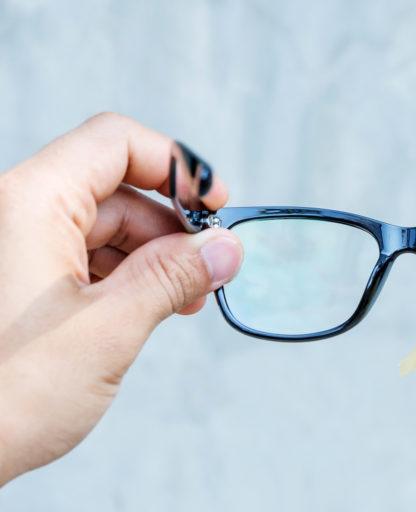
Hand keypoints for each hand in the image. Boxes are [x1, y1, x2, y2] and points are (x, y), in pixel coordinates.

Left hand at [0, 113, 242, 484]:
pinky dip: (124, 276)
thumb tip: (224, 248)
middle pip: (116, 189)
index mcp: (30, 204)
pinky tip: (150, 307)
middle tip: (209, 269)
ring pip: (104, 226)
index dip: (176, 166)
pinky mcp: (19, 277)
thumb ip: (172, 277)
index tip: (214, 206)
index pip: (116, 143)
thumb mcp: (108, 329)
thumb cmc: (3, 397)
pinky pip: (84, 256)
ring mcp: (16, 246)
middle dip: (171, 227)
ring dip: (152, 257)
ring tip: (184, 299)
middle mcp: (18, 213)